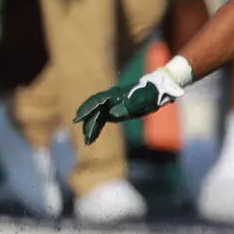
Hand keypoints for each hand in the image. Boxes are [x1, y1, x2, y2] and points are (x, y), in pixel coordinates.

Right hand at [73, 63, 187, 144]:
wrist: (156, 91)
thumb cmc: (150, 94)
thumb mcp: (142, 101)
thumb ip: (127, 107)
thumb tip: (112, 114)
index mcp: (114, 94)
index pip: (96, 102)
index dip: (86, 111)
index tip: (77, 119)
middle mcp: (109, 99)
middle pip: (94, 111)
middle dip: (88, 124)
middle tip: (87, 139)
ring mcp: (110, 105)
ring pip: (96, 116)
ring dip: (91, 128)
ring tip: (88, 141)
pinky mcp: (113, 111)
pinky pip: (101, 119)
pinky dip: (96, 128)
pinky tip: (92, 138)